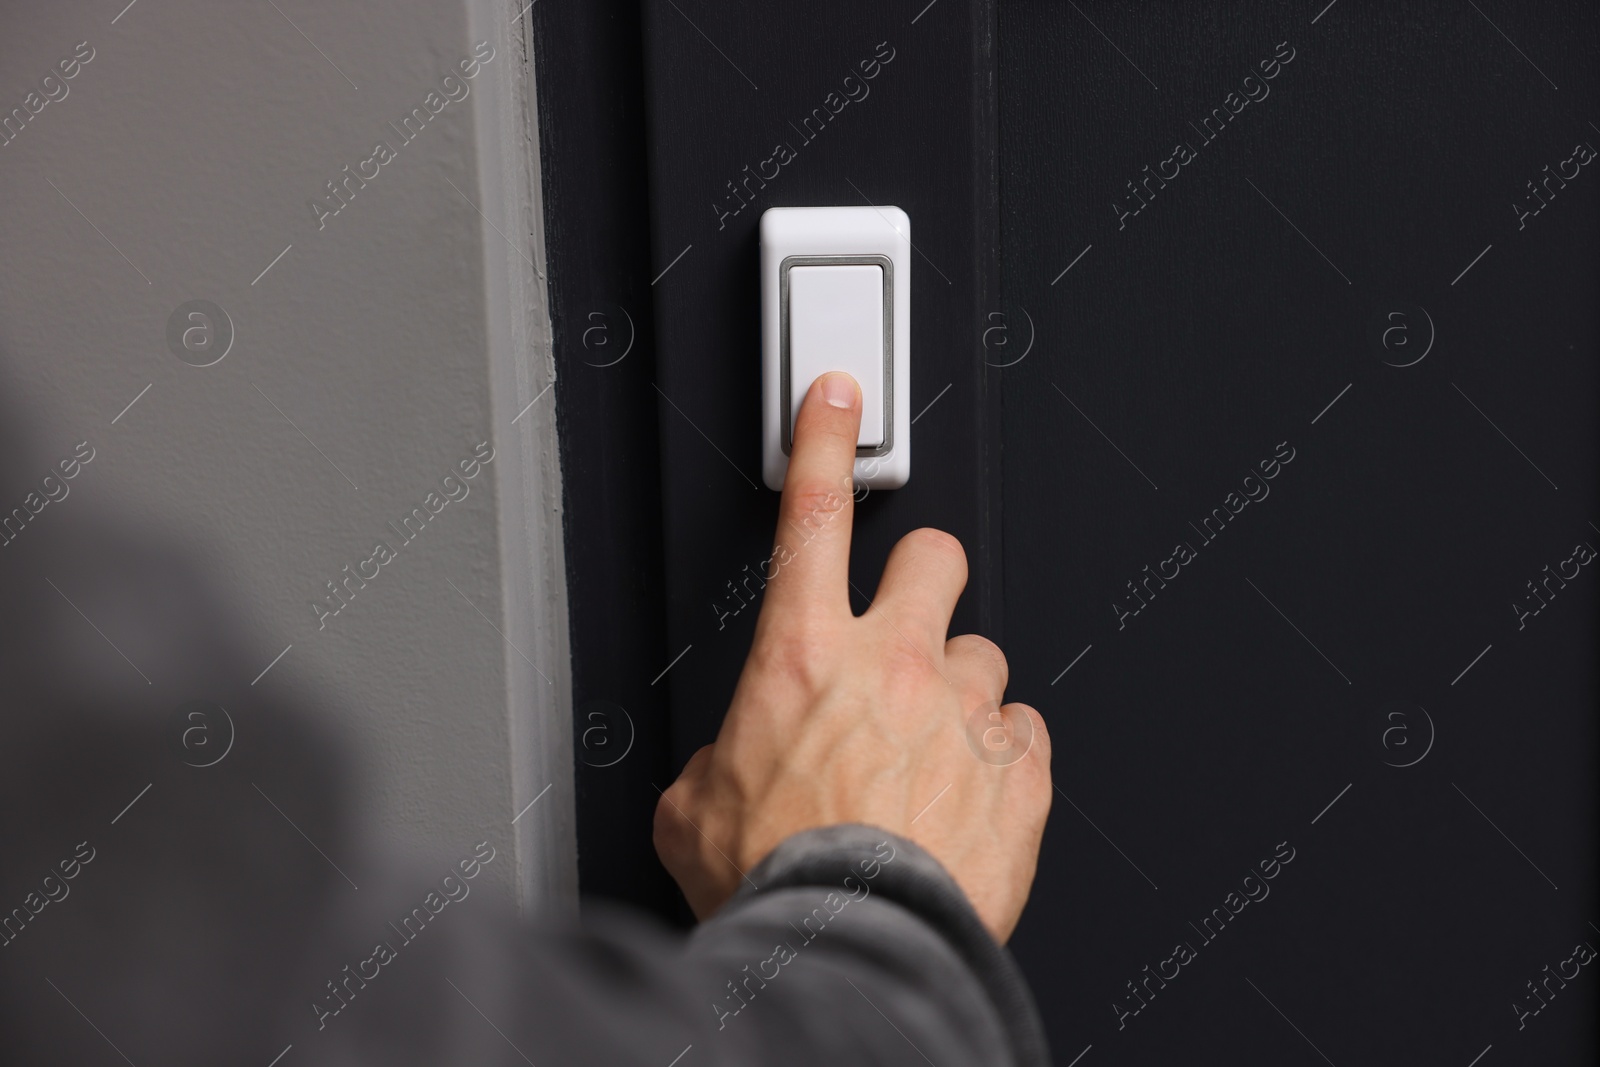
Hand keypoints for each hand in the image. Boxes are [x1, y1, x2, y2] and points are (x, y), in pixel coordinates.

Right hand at [653, 371, 1050, 941]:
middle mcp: (895, 665)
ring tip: (928, 753)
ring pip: (985, 653)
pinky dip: (1001, 756)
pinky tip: (967, 796)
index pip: (812, 510)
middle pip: (936, 556)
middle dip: (924, 573)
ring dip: (959, 691)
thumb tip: (719, 778)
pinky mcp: (1019, 770)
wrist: (856, 949)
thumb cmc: (780, 883)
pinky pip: (1025, 730)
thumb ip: (711, 768)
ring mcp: (966, 713)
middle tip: (909, 618)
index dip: (823, 437)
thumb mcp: (696, 814)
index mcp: (803, 656)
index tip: (835, 394)